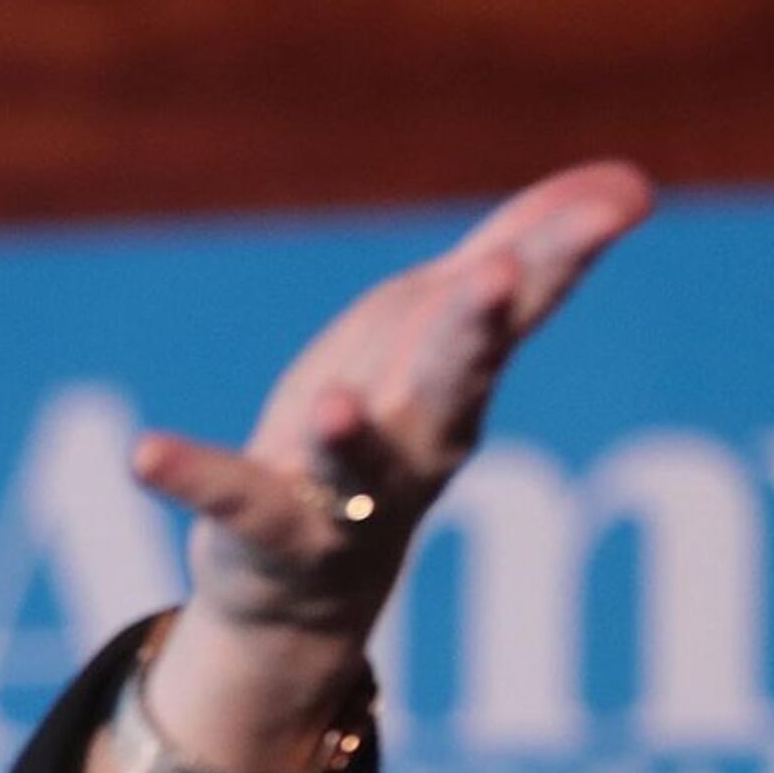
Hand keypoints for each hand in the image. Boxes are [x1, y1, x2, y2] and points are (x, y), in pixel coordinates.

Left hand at [127, 160, 652, 762]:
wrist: (303, 594)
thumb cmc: (382, 430)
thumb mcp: (439, 335)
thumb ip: (521, 256)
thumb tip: (630, 178)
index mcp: (459, 380)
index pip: (522, 309)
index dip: (566, 253)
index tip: (623, 201)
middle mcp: (418, 442)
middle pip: (453, 382)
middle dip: (474, 331)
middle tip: (498, 280)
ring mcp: (345, 497)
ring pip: (354, 461)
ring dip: (348, 432)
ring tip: (335, 402)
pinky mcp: (266, 532)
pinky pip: (231, 501)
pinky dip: (191, 477)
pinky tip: (143, 453)